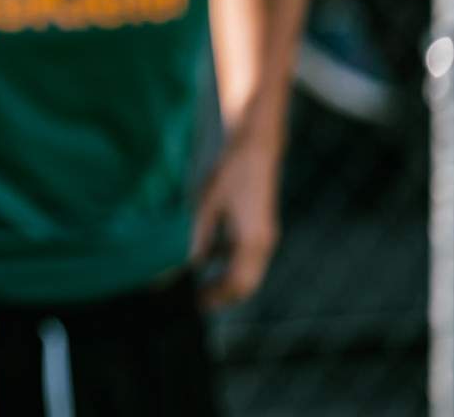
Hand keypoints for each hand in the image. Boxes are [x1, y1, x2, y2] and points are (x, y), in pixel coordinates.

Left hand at [191, 131, 281, 307]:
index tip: (198, 304)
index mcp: (252, 241)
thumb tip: (189, 264)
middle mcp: (263, 244)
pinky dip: (230, 262)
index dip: (218, 296)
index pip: (237, 283)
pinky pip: (247, 255)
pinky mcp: (261, 228)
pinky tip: (208, 257)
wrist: (257, 150)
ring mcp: (265, 236)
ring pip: (248, 271)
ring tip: (201, 285)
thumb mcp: (208, 205)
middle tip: (199, 301)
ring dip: (227, 280)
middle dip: (224, 295)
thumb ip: (200, 237)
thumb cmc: (231, 173)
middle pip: (246, 283)